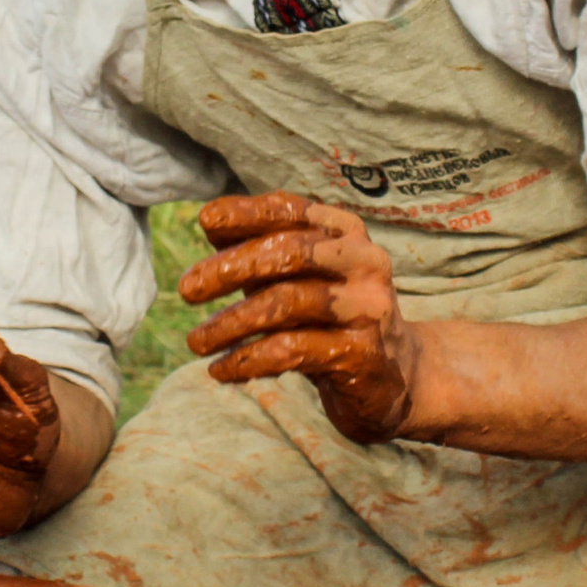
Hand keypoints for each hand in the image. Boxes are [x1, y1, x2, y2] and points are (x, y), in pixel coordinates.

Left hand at [179, 193, 418, 443]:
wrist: (399, 376)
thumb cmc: (330, 317)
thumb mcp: (297, 277)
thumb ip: (260, 250)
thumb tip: (211, 222)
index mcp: (345, 232)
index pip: (292, 210)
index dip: (247, 212)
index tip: (206, 222)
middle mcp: (363, 261)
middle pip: (289, 253)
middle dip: (230, 268)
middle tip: (186, 289)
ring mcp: (367, 307)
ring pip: (287, 303)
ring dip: (231, 323)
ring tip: (196, 340)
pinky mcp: (363, 353)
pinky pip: (294, 351)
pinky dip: (249, 359)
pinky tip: (221, 370)